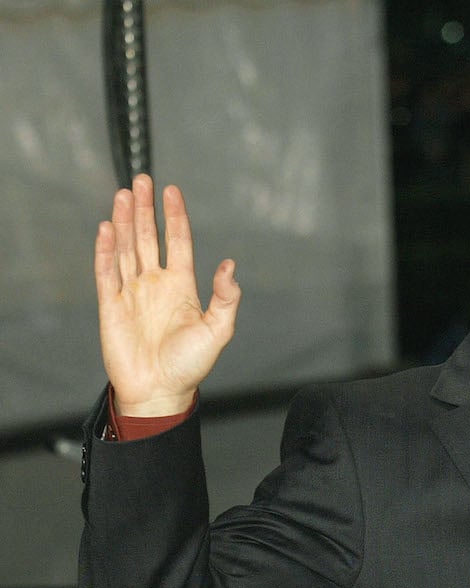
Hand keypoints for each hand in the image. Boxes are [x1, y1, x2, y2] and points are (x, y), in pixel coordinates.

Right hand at [94, 174, 239, 415]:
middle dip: (144, 209)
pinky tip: (106, 228)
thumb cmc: (190, 366)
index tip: (171, 190)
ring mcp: (132, 292)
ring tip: (123, 193)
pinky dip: (105, 250)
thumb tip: (230, 265)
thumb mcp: (219, 330)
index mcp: (182, 286)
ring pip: (126, 248)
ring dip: (124, 221)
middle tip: (142, 179)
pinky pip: (106, 271)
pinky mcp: (111, 305)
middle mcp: (155, 283)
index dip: (174, 216)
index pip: (177, 241)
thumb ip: (226, 297)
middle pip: (148, 237)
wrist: (161, 391)